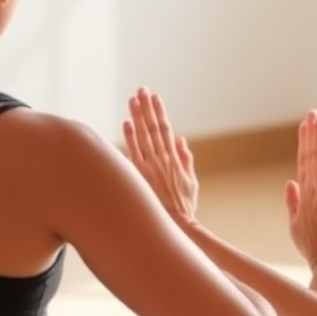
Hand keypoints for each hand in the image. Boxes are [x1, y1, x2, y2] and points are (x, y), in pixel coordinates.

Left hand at [123, 88, 198, 222]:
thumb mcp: (191, 181)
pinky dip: (130, 138)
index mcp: (174, 158)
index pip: (165, 128)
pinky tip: (126, 123)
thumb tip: (181, 139)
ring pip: (143, 136)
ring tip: (132, 99)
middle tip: (141, 89)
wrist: (177, 226)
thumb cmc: (183, 206)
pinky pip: (134, 153)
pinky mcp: (141, 177)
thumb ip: (186, 159)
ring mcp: (151, 167)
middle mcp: (162, 159)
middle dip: (146, 107)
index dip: (159, 111)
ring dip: (137, 116)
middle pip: (153, 127)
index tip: (155, 96)